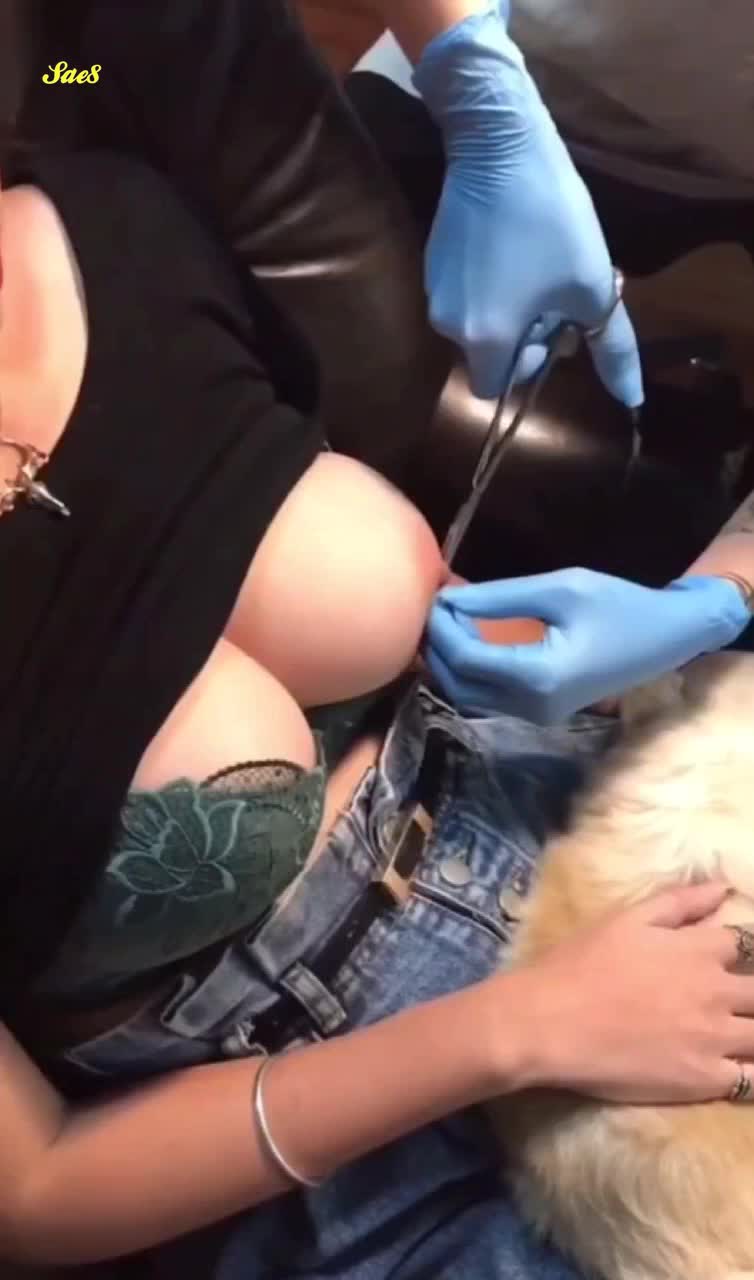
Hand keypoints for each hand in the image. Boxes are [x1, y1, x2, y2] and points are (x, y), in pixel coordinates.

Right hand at [413, 5, 642, 405]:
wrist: (499, 142)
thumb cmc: (551, 219)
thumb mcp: (593, 287)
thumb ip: (610, 349)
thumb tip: (631, 401)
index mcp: (484, 340)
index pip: (497, 388)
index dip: (528, 363)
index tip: (553, 322)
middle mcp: (448, 325)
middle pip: (487, 356)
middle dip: (521, 335)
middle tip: (552, 291)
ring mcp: (434, 291)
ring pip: (477, 324)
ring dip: (507, 309)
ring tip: (534, 264)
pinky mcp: (432, 261)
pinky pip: (464, 294)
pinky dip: (489, 285)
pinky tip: (512, 246)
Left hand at [425, 568, 749, 723]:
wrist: (665, 638)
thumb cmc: (619, 606)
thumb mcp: (560, 589)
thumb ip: (500, 598)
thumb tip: (450, 601)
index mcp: (539, 677)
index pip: (467, 660)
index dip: (443, 630)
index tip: (436, 598)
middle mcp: (533, 706)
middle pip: (459, 686)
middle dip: (439, 649)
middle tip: (435, 610)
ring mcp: (536, 716)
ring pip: (469, 697)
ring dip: (450, 663)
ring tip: (448, 622)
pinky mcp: (539, 713)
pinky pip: (488, 698)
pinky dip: (470, 672)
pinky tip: (469, 640)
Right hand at [512, 882, 753, 1103]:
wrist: (549, 1022)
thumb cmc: (581, 964)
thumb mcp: (627, 919)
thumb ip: (680, 903)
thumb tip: (724, 889)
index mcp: (700, 949)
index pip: (747, 943)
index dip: (742, 950)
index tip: (734, 959)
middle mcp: (717, 991)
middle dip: (752, 992)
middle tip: (731, 1000)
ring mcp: (715, 1039)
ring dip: (753, 1030)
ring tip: (737, 1031)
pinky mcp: (705, 1080)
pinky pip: (751, 1081)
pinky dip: (751, 1074)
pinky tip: (737, 1069)